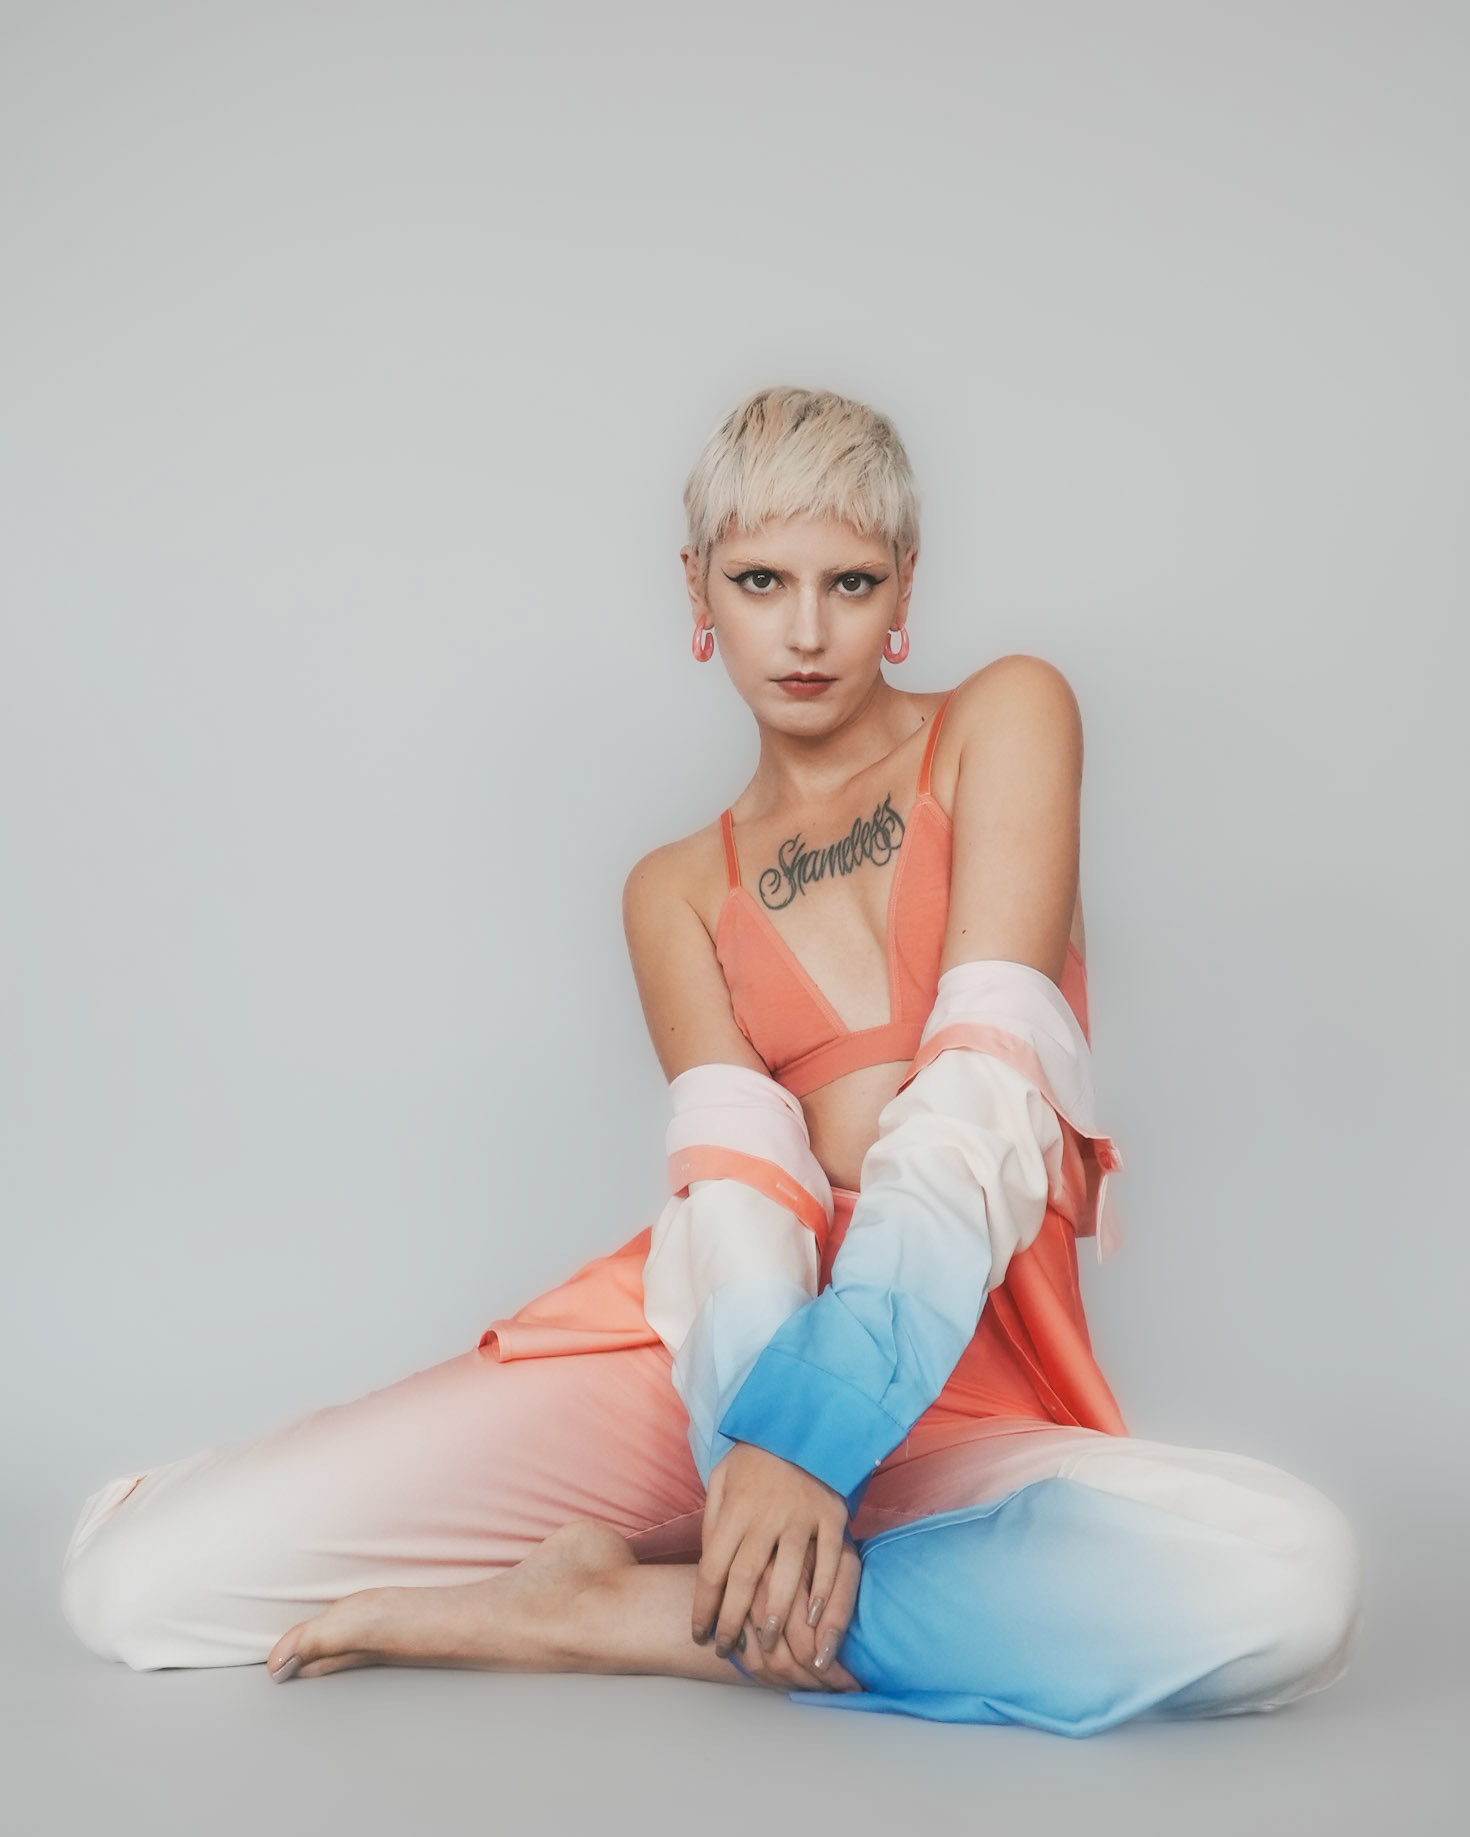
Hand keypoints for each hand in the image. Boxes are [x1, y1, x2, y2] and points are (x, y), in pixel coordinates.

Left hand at [691, 1440, 855, 1674]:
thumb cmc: (754, 1457)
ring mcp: (801, 1516)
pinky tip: (815, 1617)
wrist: (801, 1423)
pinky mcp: (831, 1515)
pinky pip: (828, 1559)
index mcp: (734, 1508)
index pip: (712, 1568)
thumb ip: (712, 1519)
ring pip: (786, 1574)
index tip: (699, 1634)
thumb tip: (705, 1562)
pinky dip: (823, 1590)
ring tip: (767, 1644)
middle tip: (728, 1650)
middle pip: (744, 1579)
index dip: (704, 1606)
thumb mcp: (721, 1478)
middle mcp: (765, 1516)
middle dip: (733, 1621)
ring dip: (775, 1614)